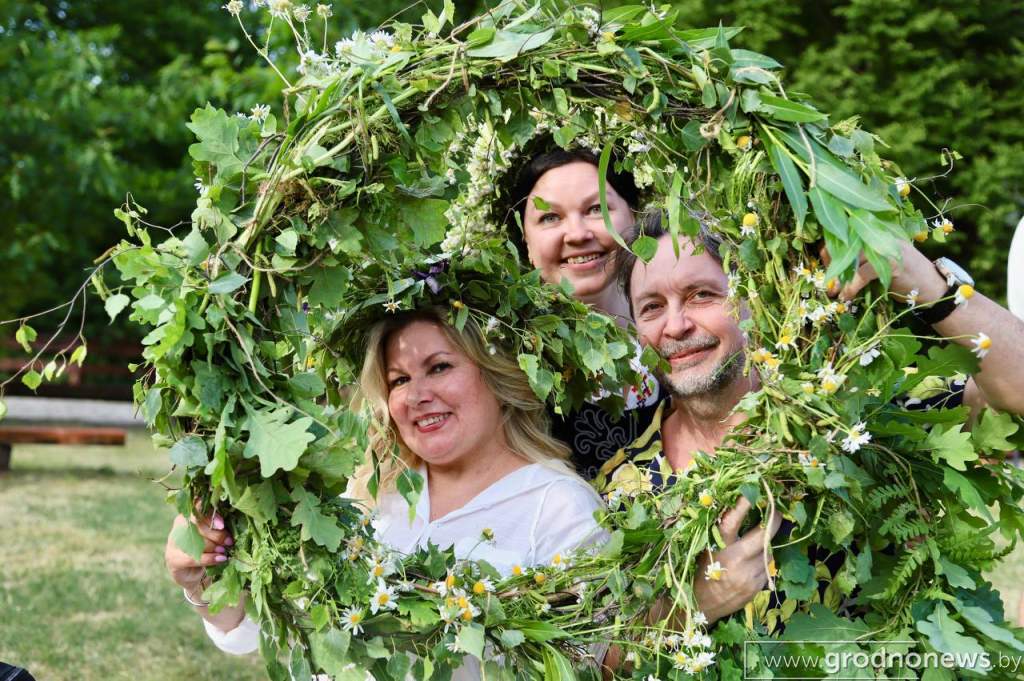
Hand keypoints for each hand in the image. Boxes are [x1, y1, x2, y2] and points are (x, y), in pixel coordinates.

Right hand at [164, 502, 233, 596]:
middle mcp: (179, 525)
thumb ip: (219, 525)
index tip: (222, 524)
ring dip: (213, 546)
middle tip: (229, 541)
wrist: (191, 571)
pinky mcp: (174, 558)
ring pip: (196, 540)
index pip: (198, 508)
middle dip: (217, 534)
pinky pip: (193, 557)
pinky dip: (210, 558)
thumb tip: (235, 522)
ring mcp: (174, 542)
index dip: (210, 515)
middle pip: (197, 525)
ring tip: (224, 551)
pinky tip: (221, 559)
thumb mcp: (213, 533)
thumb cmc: (206, 547)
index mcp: (190, 514)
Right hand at [693, 497, 781, 624]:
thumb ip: (720, 534)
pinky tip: (750, 566)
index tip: (754, 490)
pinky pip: (766, 568)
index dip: (744, 503)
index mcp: (717, 547)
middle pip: (763, 535)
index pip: (732, 520)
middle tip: (776, 511)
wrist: (701, 606)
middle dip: (773, 520)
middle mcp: (735, 560)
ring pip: (768, 552)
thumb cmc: (699, 572)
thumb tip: (738, 510)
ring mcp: (749, 575)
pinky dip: (762, 562)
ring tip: (752, 548)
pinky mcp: (757, 587)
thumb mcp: (703, 549)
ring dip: (764, 546)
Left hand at [820, 241, 945, 301]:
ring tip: (834, 292)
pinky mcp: (892, 262)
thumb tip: (830, 264)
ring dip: (838, 277)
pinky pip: (862, 273)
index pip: (846, 231)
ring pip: (851, 257)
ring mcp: (887, 246)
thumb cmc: (902, 277)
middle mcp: (881, 234)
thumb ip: (861, 258)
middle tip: (826, 282)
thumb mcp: (879, 263)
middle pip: (845, 242)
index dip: (830, 247)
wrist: (932, 289)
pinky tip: (847, 296)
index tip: (824, 264)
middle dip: (830, 262)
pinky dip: (851, 286)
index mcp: (877, 232)